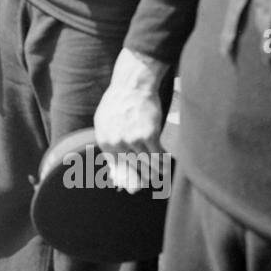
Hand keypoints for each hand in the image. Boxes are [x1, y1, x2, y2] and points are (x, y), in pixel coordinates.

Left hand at [93, 48, 167, 192]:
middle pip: (133, 168)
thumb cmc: (118, 103)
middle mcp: (116, 143)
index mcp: (104, 141)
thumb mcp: (104, 122)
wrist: (132, 85)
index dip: (129, 177)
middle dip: (144, 176)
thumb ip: (109, 144)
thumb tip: (114, 167)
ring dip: (155, 171)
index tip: (135, 185)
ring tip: (160, 175)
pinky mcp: (148, 135)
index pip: (117, 167)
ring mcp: (132, 140)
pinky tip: (167, 163)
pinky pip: (158, 155)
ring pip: (146, 164)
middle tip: (151, 180)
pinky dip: (164, 162)